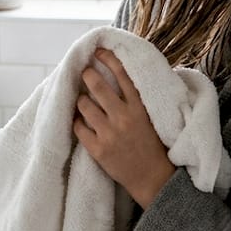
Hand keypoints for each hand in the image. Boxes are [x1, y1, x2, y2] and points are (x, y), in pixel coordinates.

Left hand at [73, 48, 175, 207]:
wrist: (152, 178)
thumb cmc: (153, 146)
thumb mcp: (151, 117)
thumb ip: (137, 98)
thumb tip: (122, 76)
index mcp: (139, 106)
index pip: (121, 74)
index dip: (108, 59)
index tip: (98, 51)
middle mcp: (123, 117)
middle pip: (97, 85)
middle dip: (87, 74)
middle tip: (85, 72)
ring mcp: (109, 133)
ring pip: (84, 105)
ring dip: (80, 99)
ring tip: (82, 100)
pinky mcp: (98, 149)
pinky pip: (78, 128)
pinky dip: (76, 121)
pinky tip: (80, 121)